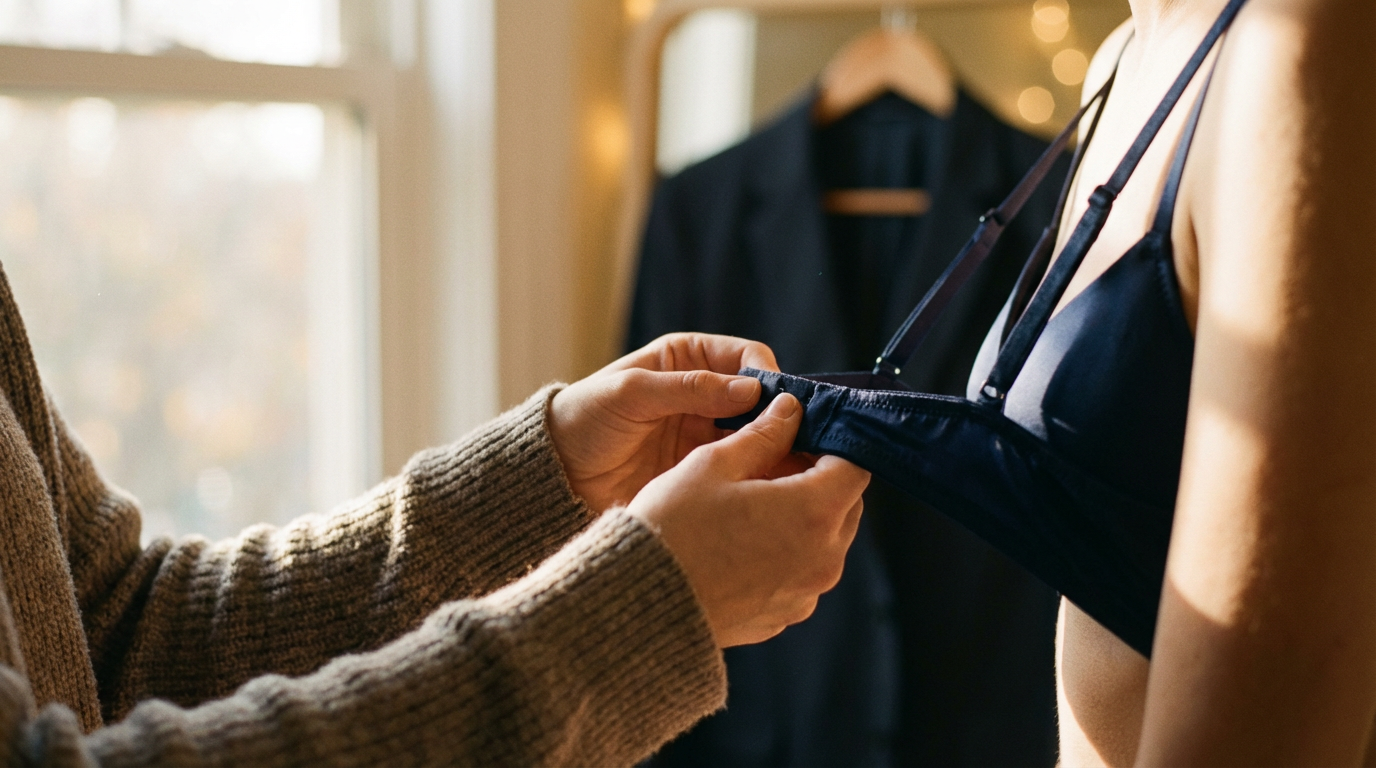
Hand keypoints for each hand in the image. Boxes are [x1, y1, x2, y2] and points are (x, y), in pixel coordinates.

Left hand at [549, 333, 779, 511]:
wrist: (555, 473)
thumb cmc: (584, 419)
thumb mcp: (631, 394)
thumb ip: (689, 388)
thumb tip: (752, 389)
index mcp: (688, 359)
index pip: (747, 357)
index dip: (768, 376)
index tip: (779, 403)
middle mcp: (705, 393)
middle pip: (762, 399)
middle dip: (782, 416)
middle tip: (800, 440)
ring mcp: (706, 433)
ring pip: (759, 435)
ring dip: (777, 448)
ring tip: (793, 467)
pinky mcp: (702, 469)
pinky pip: (743, 467)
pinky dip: (761, 474)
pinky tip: (772, 486)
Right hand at [628, 393, 870, 646]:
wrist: (637, 603)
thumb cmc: (672, 527)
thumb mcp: (714, 464)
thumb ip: (764, 433)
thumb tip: (790, 410)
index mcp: (815, 512)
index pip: (855, 464)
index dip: (832, 443)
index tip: (801, 434)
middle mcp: (823, 558)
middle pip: (845, 503)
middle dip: (818, 479)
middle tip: (771, 463)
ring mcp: (806, 593)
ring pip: (825, 540)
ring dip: (802, 517)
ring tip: (750, 504)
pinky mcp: (784, 616)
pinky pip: (800, 573)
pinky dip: (785, 553)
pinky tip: (741, 542)